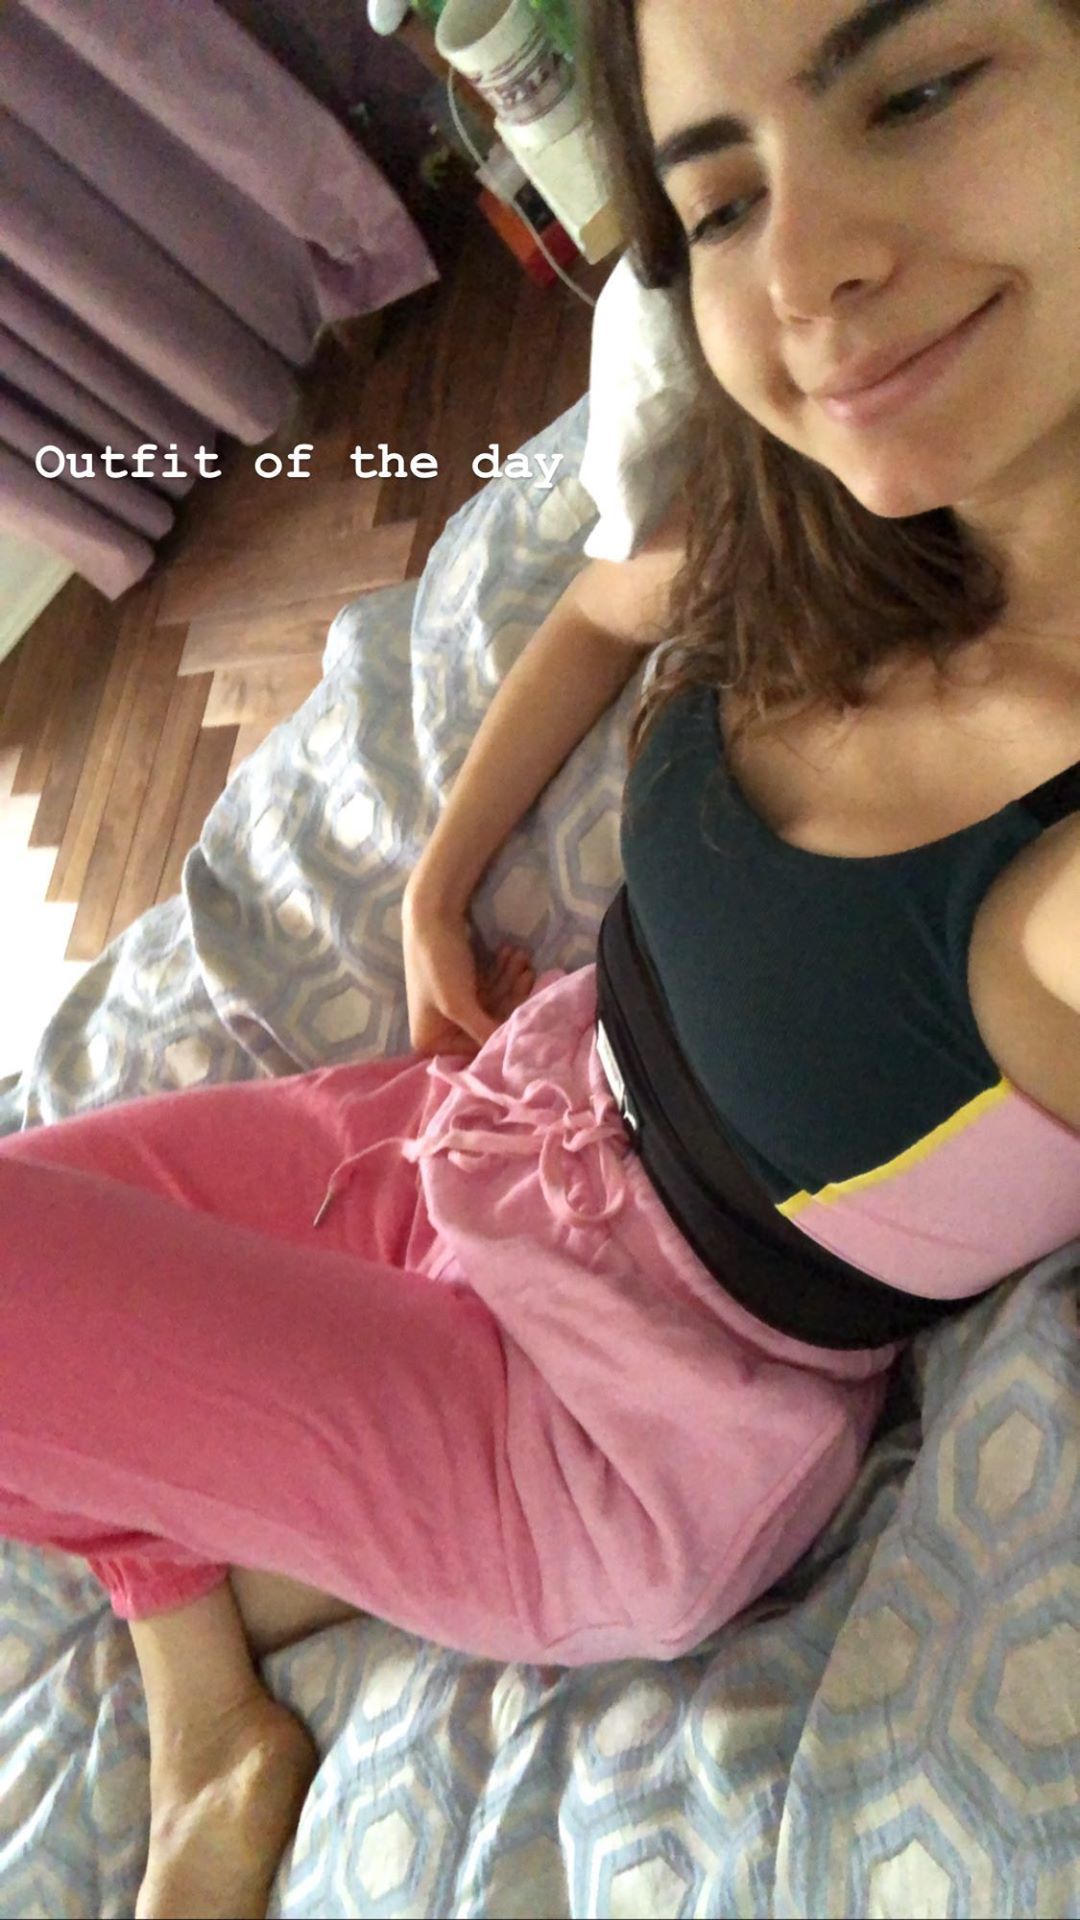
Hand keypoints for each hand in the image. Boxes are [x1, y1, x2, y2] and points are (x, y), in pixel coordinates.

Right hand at [402, 892, 534, 1057]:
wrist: (431, 914)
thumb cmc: (439, 964)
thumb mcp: (459, 1004)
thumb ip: (483, 1031)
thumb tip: (508, 1058)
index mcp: (429, 1040)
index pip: (475, 1047)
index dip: (501, 1031)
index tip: (527, 1013)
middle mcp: (439, 1028)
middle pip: (487, 1023)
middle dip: (510, 996)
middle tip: (528, 972)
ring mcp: (452, 1006)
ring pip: (492, 1002)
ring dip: (509, 980)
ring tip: (521, 957)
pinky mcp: (463, 986)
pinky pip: (488, 987)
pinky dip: (501, 973)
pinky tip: (511, 953)